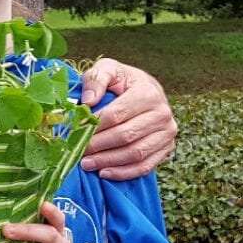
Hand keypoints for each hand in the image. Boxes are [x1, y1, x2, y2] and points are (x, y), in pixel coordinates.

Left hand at [79, 58, 176, 179]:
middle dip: (98, 146)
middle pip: (126, 136)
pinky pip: (145, 166)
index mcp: (148, 93)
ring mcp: (167, 133)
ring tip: (86, 164)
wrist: (143, 90)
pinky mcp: (167, 148)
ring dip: (108, 162)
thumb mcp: (107, 69)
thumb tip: (88, 102)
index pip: (116, 114)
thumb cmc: (121, 81)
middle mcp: (162, 114)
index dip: (94, 126)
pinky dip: (124, 172)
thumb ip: (96, 79)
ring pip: (136, 153)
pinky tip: (104, 173)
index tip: (74, 133)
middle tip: (77, 152)